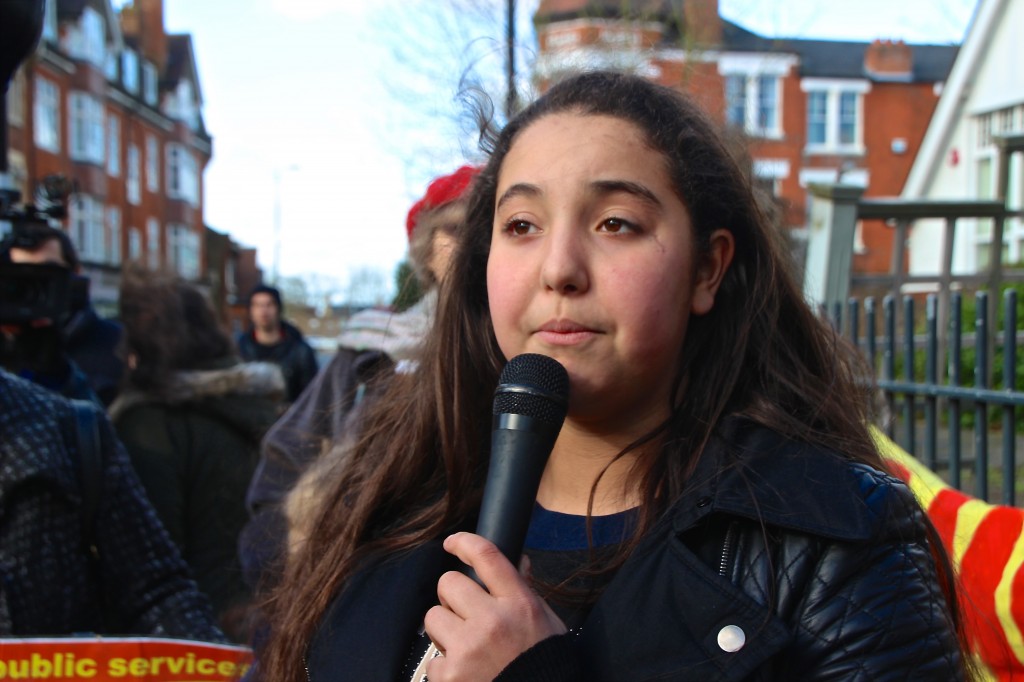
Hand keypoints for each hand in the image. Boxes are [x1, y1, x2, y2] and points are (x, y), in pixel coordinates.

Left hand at [423, 532, 566, 680]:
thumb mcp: (545, 621)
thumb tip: (517, 561)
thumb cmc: (544, 662)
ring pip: (432, 617)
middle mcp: (492, 621)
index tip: (452, 543)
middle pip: (448, 583)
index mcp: (519, 603)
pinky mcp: (450, 675)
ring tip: (466, 648)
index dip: (464, 542)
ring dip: (444, 630)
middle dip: (452, 597)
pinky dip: (445, 667)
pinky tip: (467, 675)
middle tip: (465, 615)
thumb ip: (524, 590)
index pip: (486, 556)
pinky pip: (432, 658)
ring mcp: (468, 648)